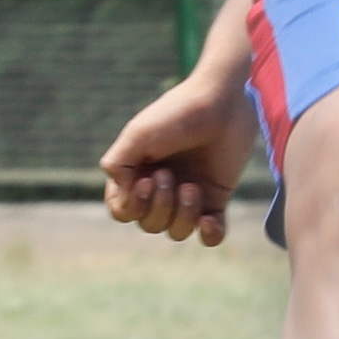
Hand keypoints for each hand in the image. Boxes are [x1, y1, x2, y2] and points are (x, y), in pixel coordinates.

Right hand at [99, 71, 262, 244]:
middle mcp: (161, 188)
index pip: (122, 210)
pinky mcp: (217, 199)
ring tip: (193, 187)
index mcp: (137, 173)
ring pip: (176, 232)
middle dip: (159, 207)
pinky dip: (209, 234)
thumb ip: (116, 164)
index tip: (145, 182)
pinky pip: (211, 235)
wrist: (222, 103)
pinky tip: (209, 219)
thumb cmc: (177, 114)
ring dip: (183, 216)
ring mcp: (189, 196)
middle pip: (149, 224)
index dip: (131, 206)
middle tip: (170, 175)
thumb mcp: (137, 134)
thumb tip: (120, 193)